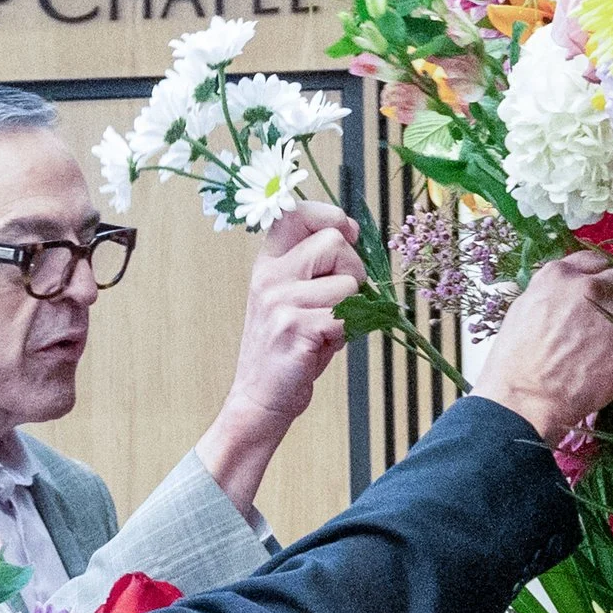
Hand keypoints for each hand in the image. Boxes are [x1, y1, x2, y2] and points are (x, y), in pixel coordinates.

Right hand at [198, 202, 369, 513]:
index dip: (329, 216)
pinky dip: (348, 334)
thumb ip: (316, 266)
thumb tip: (350, 230)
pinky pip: (347, 316)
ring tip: (327, 329)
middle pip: (334, 242)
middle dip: (353, 270)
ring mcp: (280, 301)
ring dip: (352, 309)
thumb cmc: (287, 349)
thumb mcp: (293, 297)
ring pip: (349, 283)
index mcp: (268, 263)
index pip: (295, 212)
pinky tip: (325, 346)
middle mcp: (270, 276)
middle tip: (340, 301)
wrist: (259, 400)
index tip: (344, 233)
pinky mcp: (295, 328)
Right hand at [473, 250, 612, 440]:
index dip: (600, 274)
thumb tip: (572, 293)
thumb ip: (555, 293)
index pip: (595, 261)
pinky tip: (598, 370)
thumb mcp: (525, 309)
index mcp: (561, 275)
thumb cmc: (515, 360)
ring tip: (597, 353)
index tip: (603, 285)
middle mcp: (590, 288)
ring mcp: (611, 315)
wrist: (526, 397)